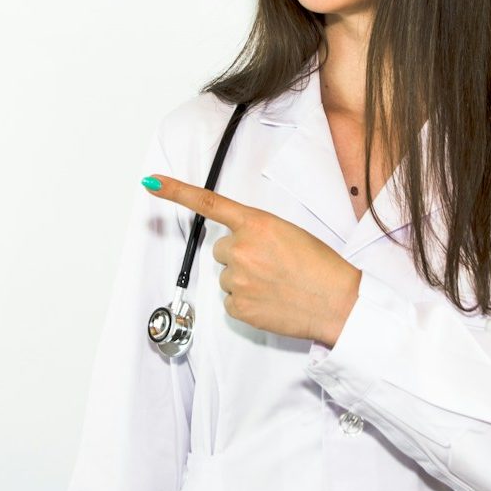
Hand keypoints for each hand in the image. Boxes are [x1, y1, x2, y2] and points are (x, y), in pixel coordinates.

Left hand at [143, 175, 360, 345]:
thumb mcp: (290, 233)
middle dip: (240, 257)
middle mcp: (241, 249)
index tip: (153, 183)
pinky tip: (271, 301)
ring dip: (245, 281)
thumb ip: (258, 232)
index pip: (209, 203)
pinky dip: (248, 303)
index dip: (176, 192)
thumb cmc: (321, 267)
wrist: (337, 302)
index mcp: (256, 224)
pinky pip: (231, 303)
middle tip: (271, 265)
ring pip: (227, 278)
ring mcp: (237, 279)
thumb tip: (239, 244)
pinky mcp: (238, 307)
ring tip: (277, 284)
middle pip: (221, 250)